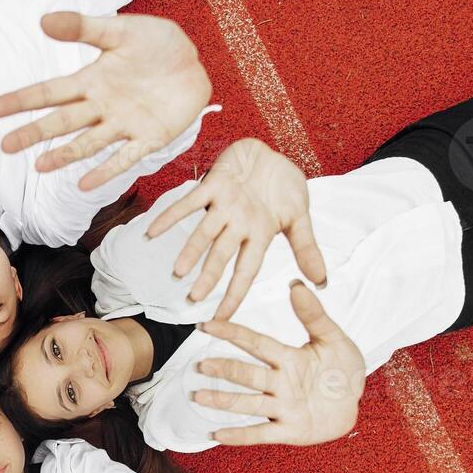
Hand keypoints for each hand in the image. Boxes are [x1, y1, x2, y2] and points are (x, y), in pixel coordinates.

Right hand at [0, 12, 211, 190]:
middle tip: (6, 146)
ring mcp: (122, 125)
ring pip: (86, 143)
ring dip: (64, 155)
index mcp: (91, 80)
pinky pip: (124, 157)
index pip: (48, 92)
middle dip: (32, 133)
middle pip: (60, 122)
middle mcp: (101, 106)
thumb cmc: (157, 45)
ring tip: (41, 166)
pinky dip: (105, 170)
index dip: (20, 101)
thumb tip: (44, 20)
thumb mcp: (121, 30)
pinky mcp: (148, 138)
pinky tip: (85, 183)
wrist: (194, 61)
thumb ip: (84, 28)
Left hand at [146, 138, 326, 319]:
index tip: (221, 318)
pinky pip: (189, 202)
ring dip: (191, 251)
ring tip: (177, 271)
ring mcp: (224, 206)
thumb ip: (306, 247)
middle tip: (192, 299)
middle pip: (222, 256)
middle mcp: (238, 225)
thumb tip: (320, 281)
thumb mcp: (300, 216)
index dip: (234, 295)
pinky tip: (151, 231)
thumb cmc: (285, 186)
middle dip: (208, 277)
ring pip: (205, 232)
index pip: (246, 271)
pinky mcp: (214, 185)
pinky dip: (170, 216)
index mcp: (259, 235)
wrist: (273, 154)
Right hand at [193, 281, 365, 445]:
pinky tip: (217, 434)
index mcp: (288, 358)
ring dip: (223, 401)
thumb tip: (297, 285)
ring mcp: (283, 407)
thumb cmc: (342, 368)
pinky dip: (241, 435)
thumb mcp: (333, 337)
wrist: (357, 401)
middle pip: (247, 374)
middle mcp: (280, 382)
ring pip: (249, 403)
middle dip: (224, 369)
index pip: (255, 343)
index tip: (206, 325)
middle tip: (201, 365)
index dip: (232, 333)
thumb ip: (314, 315)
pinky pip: (262, 433)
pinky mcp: (291, 431)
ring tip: (199, 396)